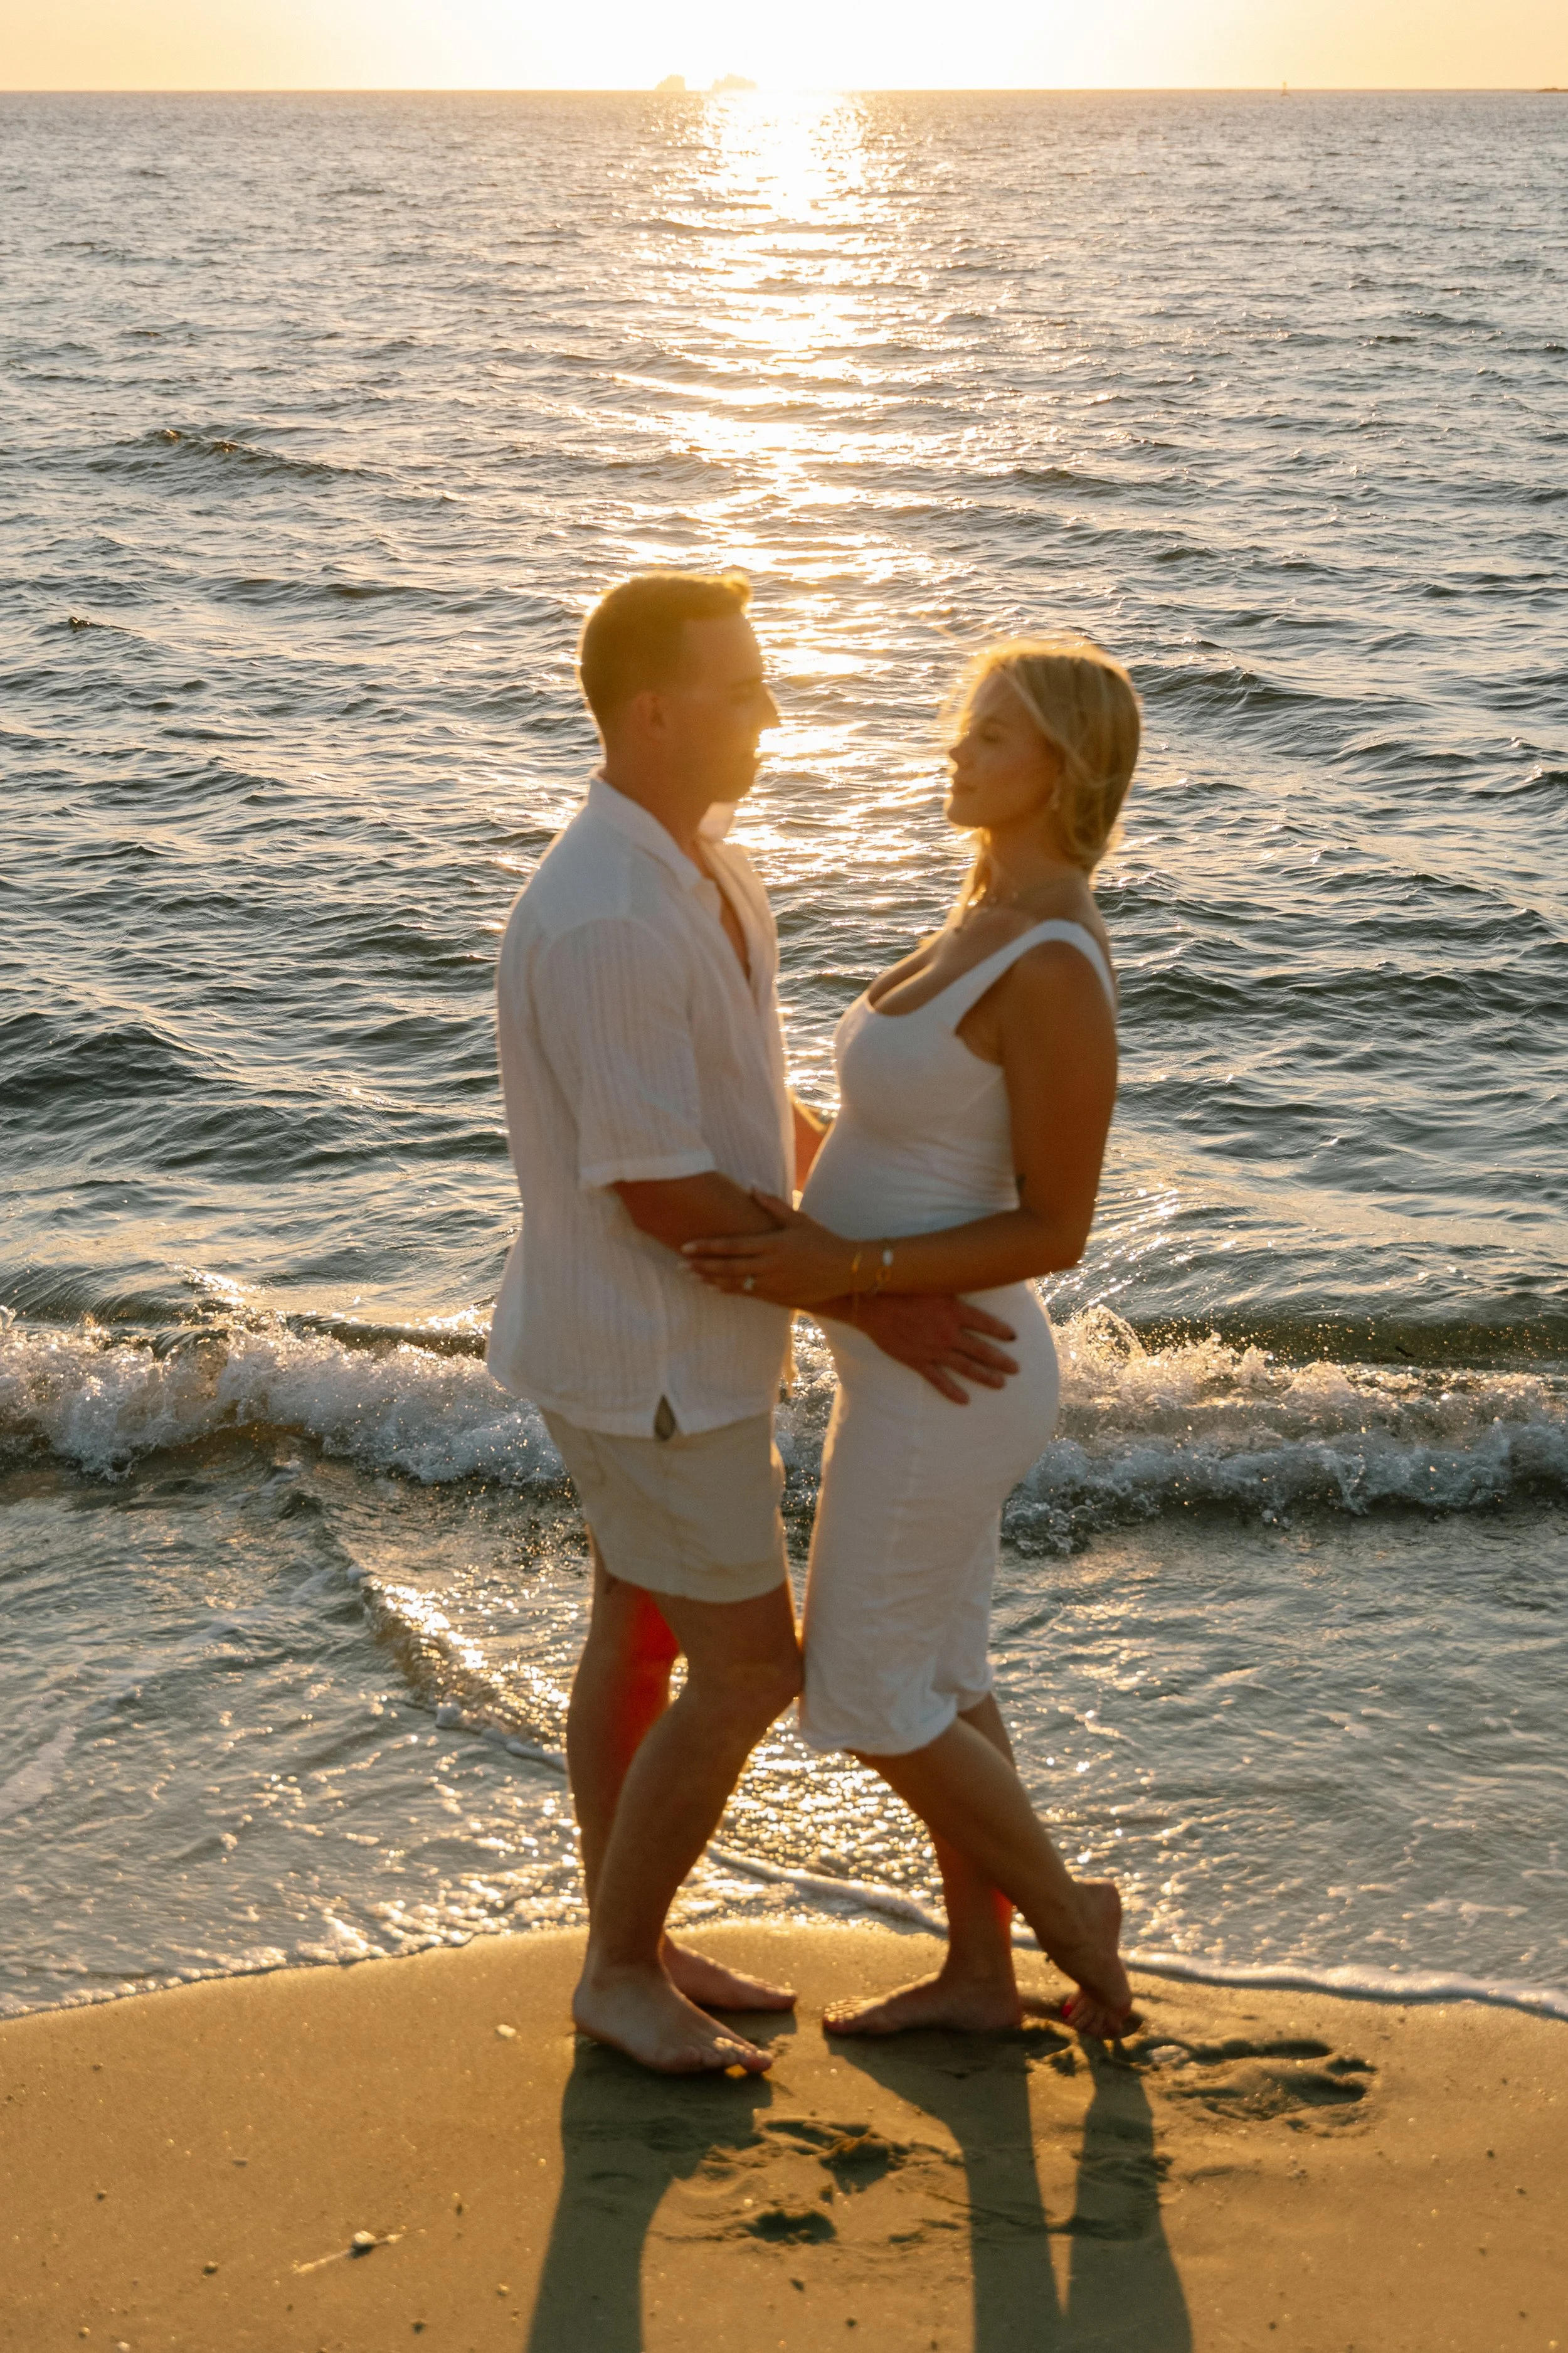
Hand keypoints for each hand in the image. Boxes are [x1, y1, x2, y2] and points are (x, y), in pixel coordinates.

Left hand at [683, 1192, 850, 1306]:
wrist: (846, 1271)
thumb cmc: (823, 1240)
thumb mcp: (799, 1219)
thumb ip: (773, 1205)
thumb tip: (751, 1186)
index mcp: (773, 1244)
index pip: (733, 1246)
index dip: (707, 1247)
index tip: (687, 1246)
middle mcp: (770, 1266)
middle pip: (728, 1267)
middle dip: (701, 1265)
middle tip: (680, 1263)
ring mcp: (773, 1284)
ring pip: (735, 1284)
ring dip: (711, 1280)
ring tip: (692, 1276)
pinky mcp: (778, 1297)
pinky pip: (747, 1294)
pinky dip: (728, 1290)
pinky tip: (714, 1287)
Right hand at [843, 1294, 1019, 1403]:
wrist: (873, 1304)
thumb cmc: (902, 1286)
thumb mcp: (933, 1280)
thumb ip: (952, 1285)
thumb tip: (970, 1276)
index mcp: (954, 1310)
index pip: (985, 1323)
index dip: (1001, 1330)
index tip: (1014, 1337)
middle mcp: (948, 1333)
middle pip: (982, 1350)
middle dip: (1001, 1360)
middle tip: (1016, 1369)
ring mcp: (934, 1350)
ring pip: (966, 1367)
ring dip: (985, 1376)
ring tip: (1001, 1384)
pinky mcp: (918, 1361)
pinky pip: (939, 1380)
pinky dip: (952, 1391)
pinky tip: (965, 1400)